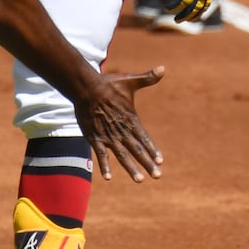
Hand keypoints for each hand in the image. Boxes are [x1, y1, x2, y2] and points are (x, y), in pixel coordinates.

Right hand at [73, 66, 163, 181]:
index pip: (144, 137)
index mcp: (130, 118)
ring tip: (139, 180)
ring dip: (130, 168)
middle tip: (157, 176)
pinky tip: (108, 177)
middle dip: (147, 163)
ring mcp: (108, 135)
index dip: (152, 149)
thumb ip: (147, 78)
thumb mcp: (129, 81)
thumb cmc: (108, 84)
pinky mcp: (94, 137)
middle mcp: (121, 130)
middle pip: (136, 150)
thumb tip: (163, 68)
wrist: (85, 87)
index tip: (160, 161)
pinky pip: (101, 154)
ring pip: (122, 155)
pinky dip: (104, 166)